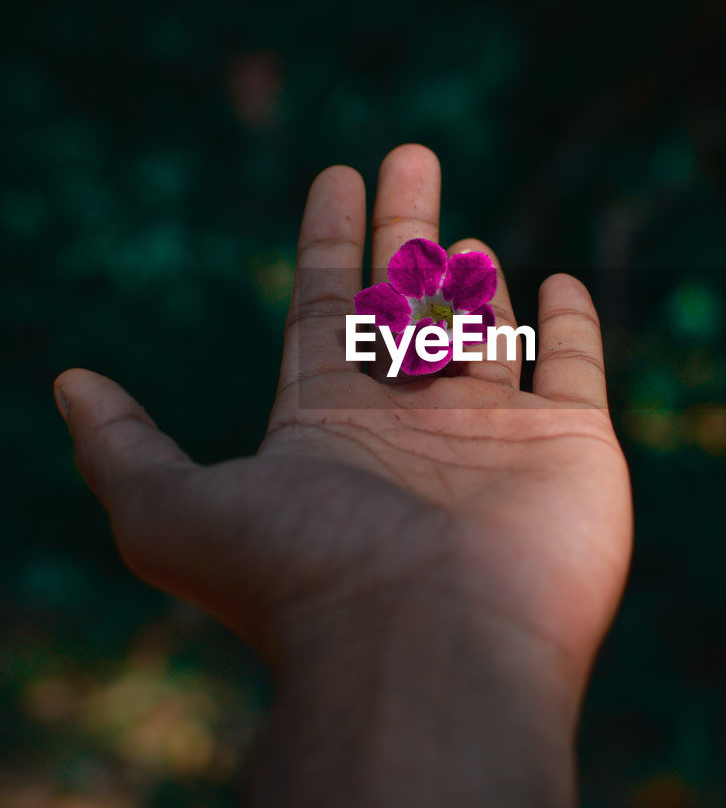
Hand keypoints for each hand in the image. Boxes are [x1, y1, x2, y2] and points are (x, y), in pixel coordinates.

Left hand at [55, 144, 631, 693]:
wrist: (427, 650)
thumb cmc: (303, 576)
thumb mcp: (173, 513)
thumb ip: (122, 449)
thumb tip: (68, 385)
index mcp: (328, 424)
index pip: (325, 307)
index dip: (328, 240)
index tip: (336, 174)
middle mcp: (409, 427)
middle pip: (406, 303)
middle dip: (406, 230)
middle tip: (410, 157)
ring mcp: (494, 438)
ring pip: (486, 334)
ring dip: (478, 282)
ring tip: (471, 237)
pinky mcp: (572, 450)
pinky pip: (575, 370)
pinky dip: (572, 327)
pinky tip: (563, 286)